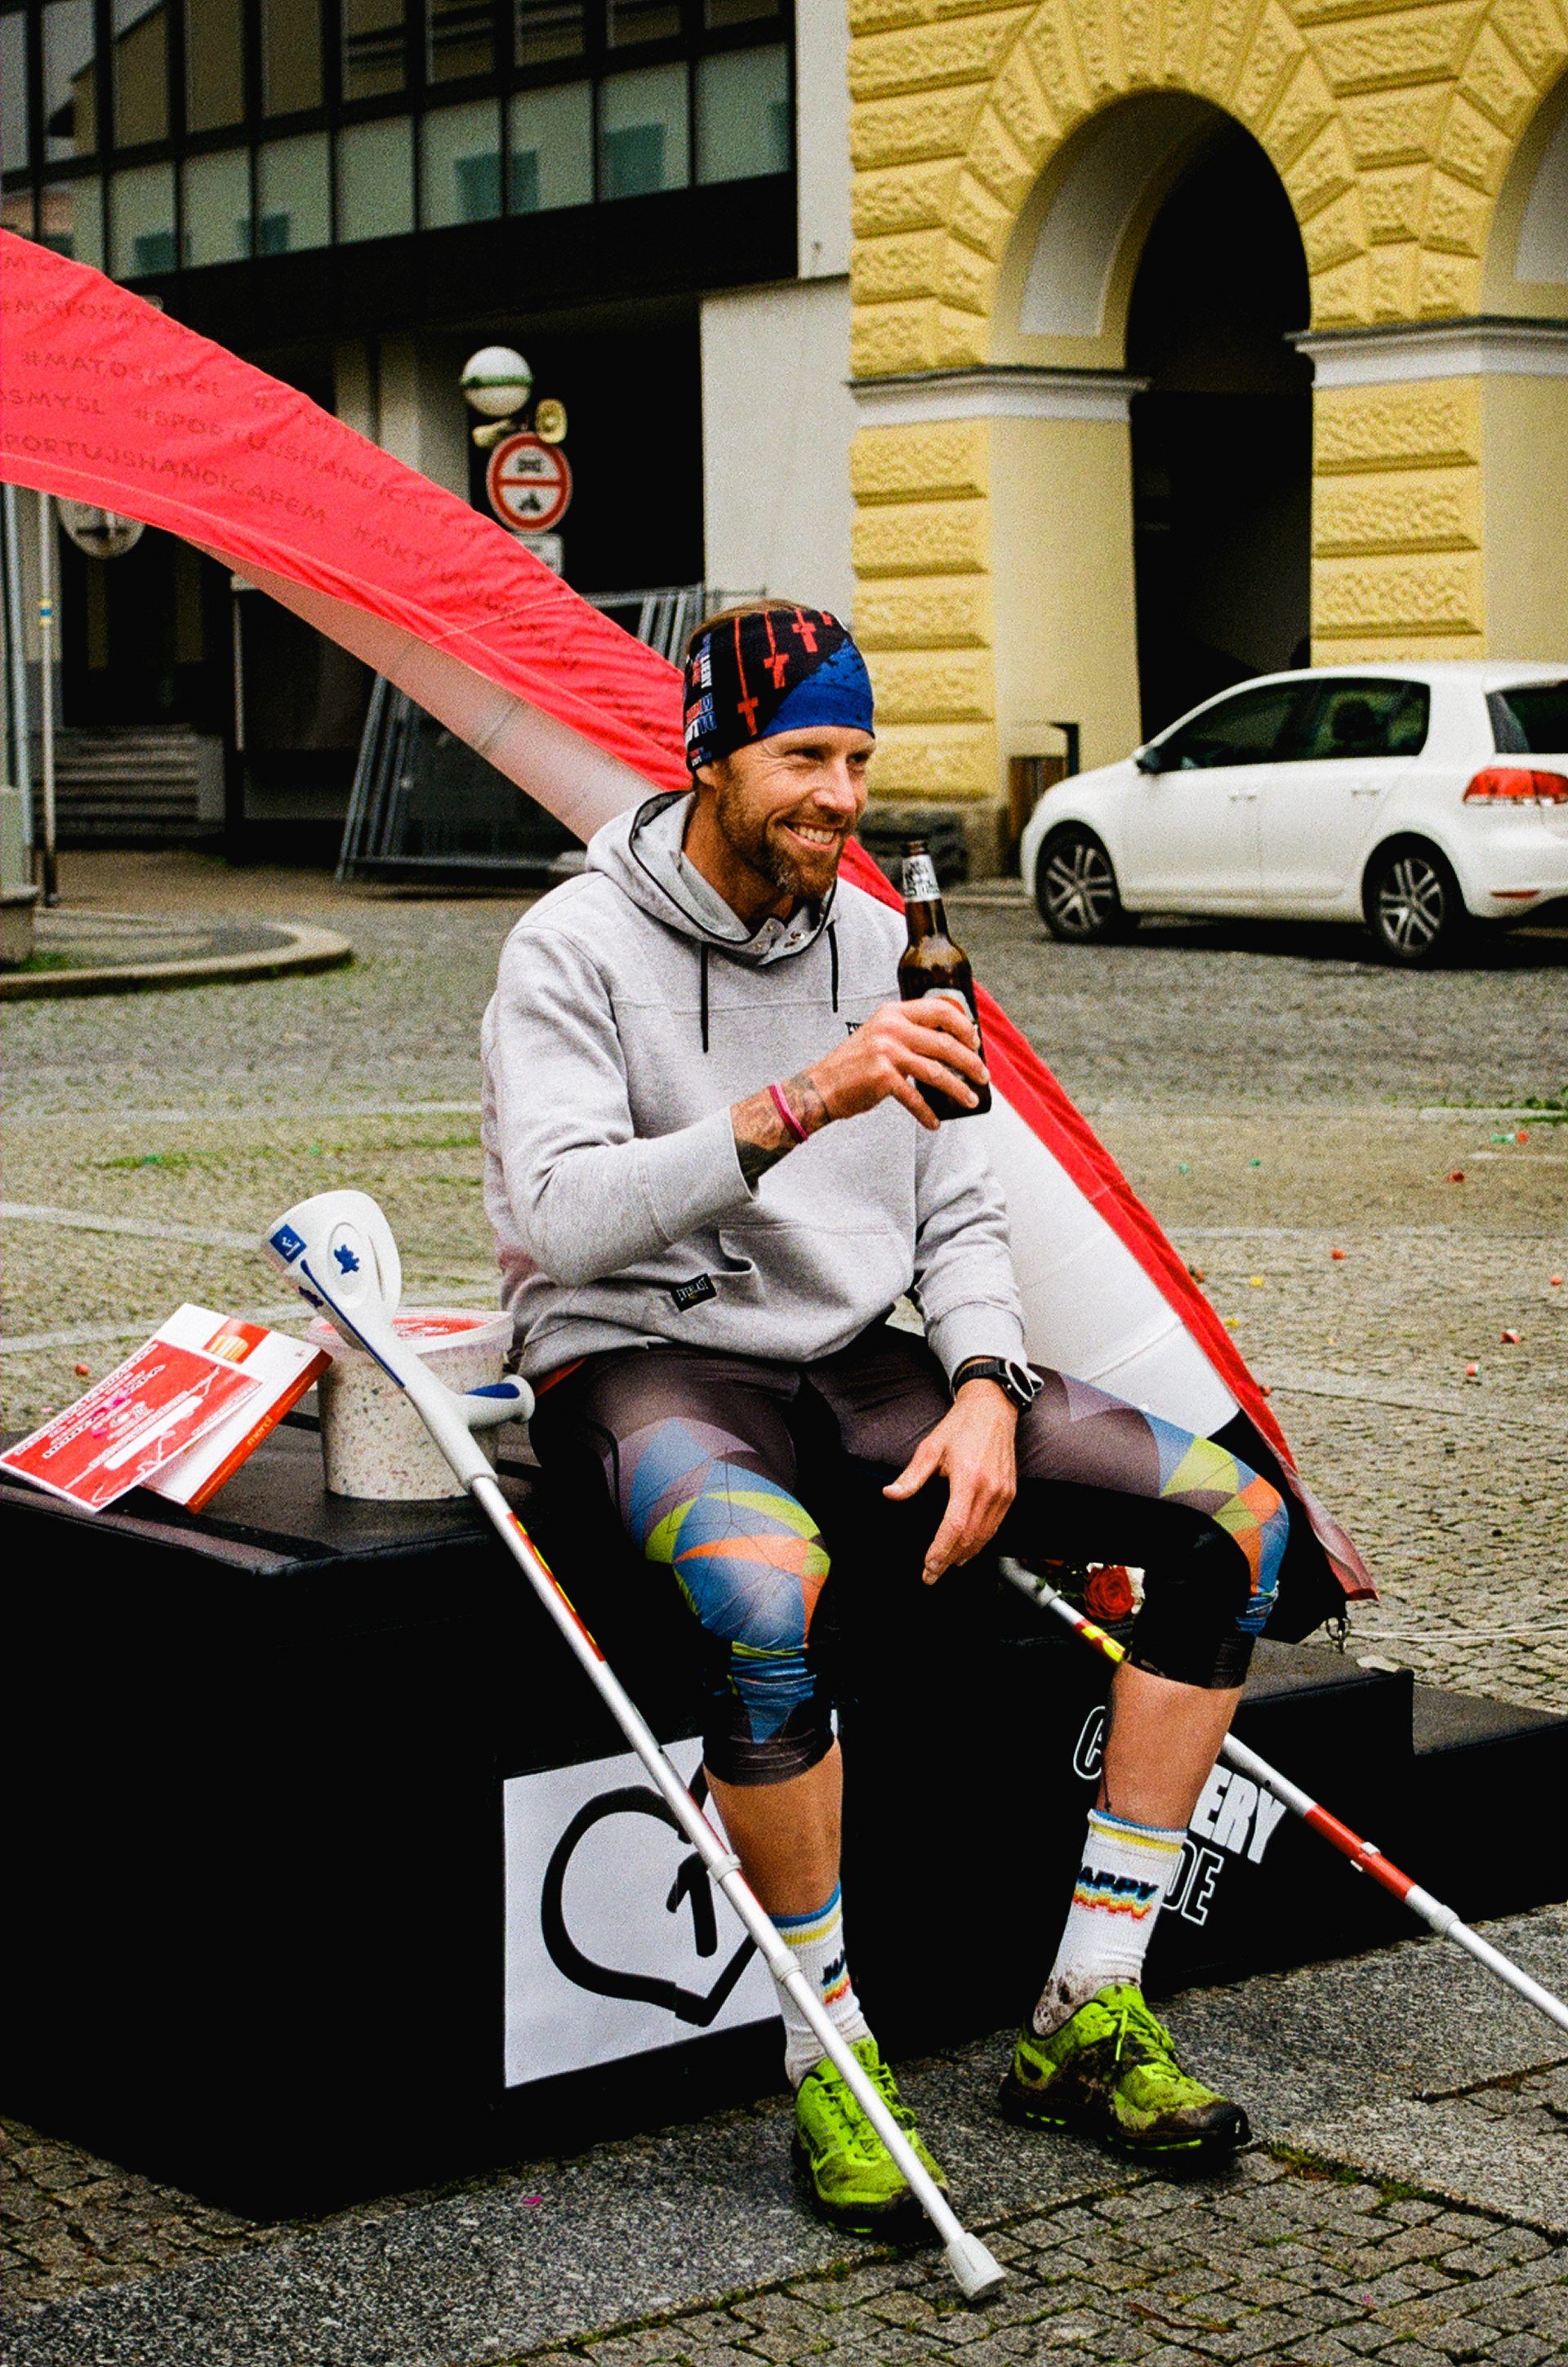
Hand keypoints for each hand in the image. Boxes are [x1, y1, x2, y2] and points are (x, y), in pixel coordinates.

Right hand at [807, 997, 988, 1132]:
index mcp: (894, 1013)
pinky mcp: (883, 1077)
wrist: (821, 1086)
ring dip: (958, 1088)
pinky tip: (934, 1121)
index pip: (940, 1009)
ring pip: (937, 1071)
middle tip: (981, 1075)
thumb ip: (909, 1033)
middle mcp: (891, 1028)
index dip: (964, 1025)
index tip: (975, 1041)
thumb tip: (948, 1045)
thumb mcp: (880, 1035)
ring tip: (969, 1099)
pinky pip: (916, 1097)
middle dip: (970, 1062)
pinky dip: (928, 1113)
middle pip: (945, 1042)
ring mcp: (887, 1052)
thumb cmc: (854, 1064)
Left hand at [882, 1379, 1017, 1582]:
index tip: (928, 1567)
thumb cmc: (960, 1426)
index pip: (954, 1526)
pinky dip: (981, 1542)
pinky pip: (996, 1526)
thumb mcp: (930, 1447)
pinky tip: (967, 1549)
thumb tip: (890, 1494)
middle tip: (931, 1575)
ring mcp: (1004, 1493)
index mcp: (969, 1479)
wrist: (993, 1409)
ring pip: (985, 1535)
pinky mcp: (1010, 1493)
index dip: (940, 1550)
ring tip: (946, 1566)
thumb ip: (911, 1476)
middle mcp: (990, 1489)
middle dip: (949, 1560)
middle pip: (970, 1537)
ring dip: (965, 1554)